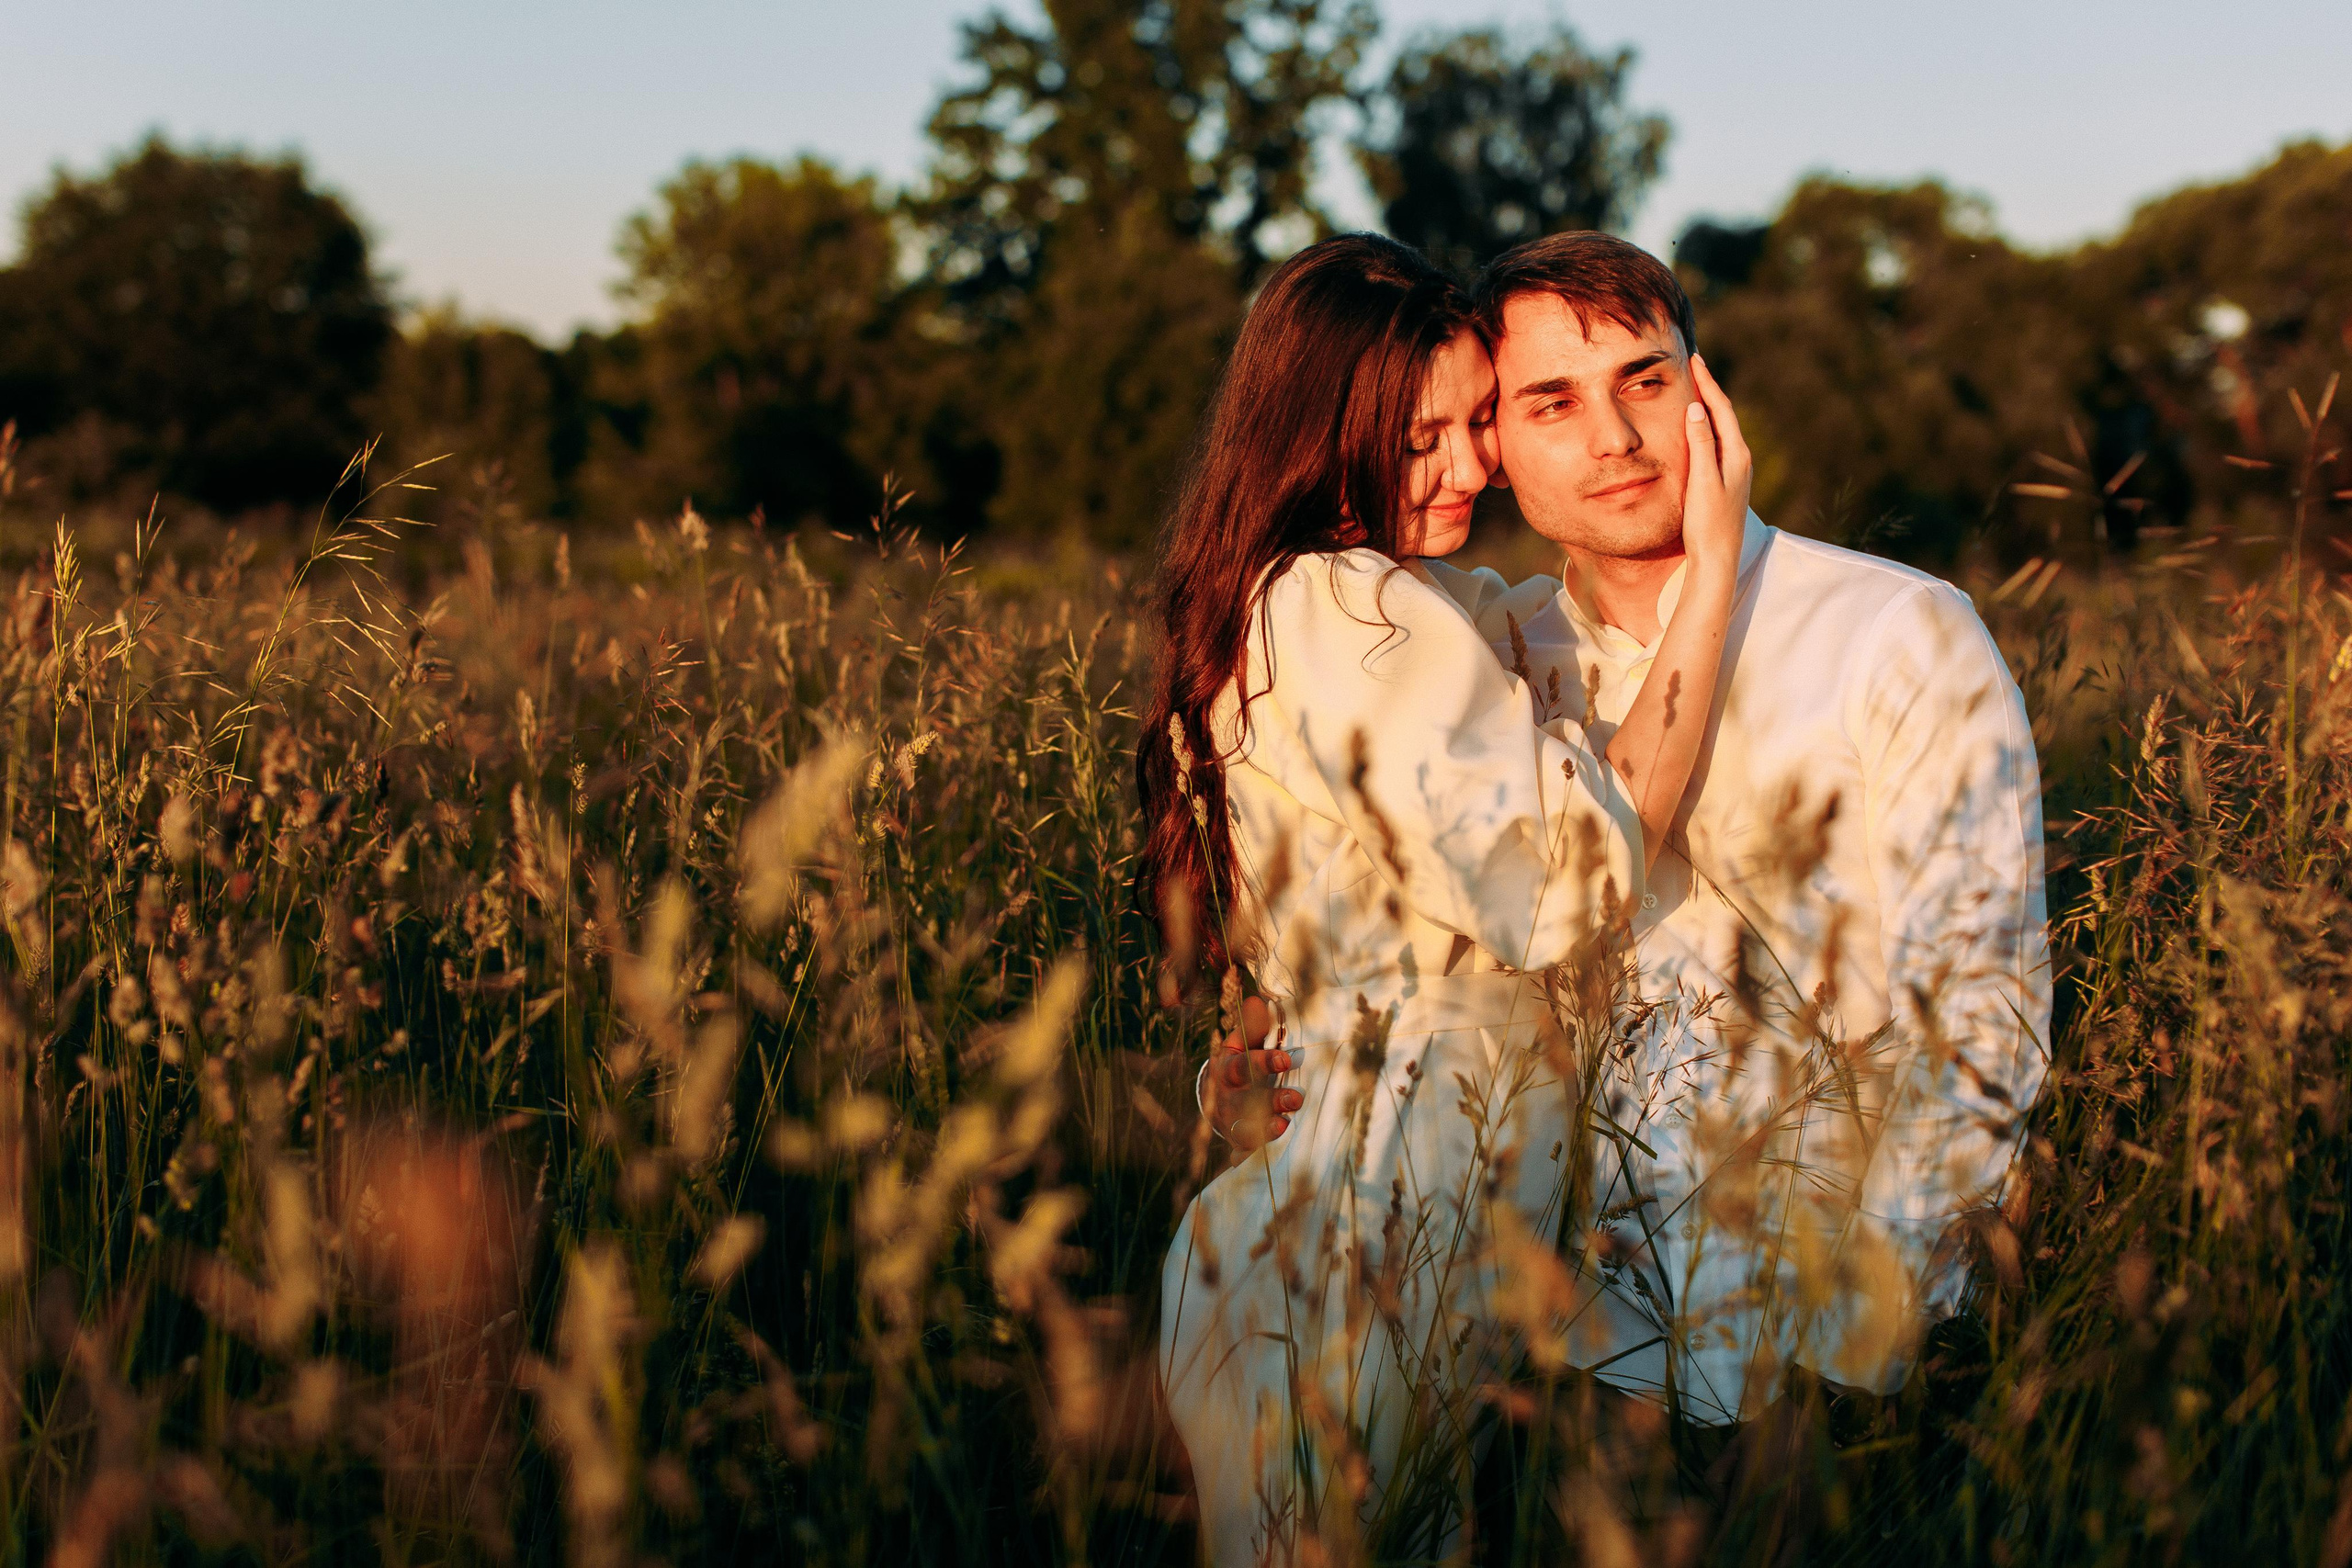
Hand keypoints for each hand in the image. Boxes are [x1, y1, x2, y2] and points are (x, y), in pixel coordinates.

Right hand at [1201, 995, 1300, 1149]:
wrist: (1215, 1097)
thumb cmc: (1238, 1064)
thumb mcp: (1241, 1044)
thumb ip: (1252, 1027)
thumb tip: (1259, 1001)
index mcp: (1226, 1069)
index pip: (1243, 1065)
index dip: (1265, 1062)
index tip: (1289, 1059)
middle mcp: (1226, 1096)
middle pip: (1245, 1099)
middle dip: (1271, 1099)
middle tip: (1297, 1097)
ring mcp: (1230, 1120)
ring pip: (1246, 1125)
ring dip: (1266, 1124)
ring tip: (1285, 1122)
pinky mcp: (1238, 1139)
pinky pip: (1246, 1145)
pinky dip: (1256, 1144)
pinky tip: (1272, 1138)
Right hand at [1681, 354, 1752, 574]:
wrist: (1717, 560)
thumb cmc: (1708, 524)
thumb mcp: (1702, 481)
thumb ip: (1701, 443)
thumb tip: (1696, 408)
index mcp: (1737, 455)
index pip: (1721, 408)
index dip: (1707, 383)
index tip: (1694, 359)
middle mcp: (1740, 460)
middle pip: (1724, 414)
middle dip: (1709, 389)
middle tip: (1694, 365)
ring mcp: (1734, 471)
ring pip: (1721, 428)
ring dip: (1708, 407)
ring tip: (1694, 388)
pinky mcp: (1725, 482)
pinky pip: (1716, 443)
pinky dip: (1706, 427)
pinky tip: (1696, 428)